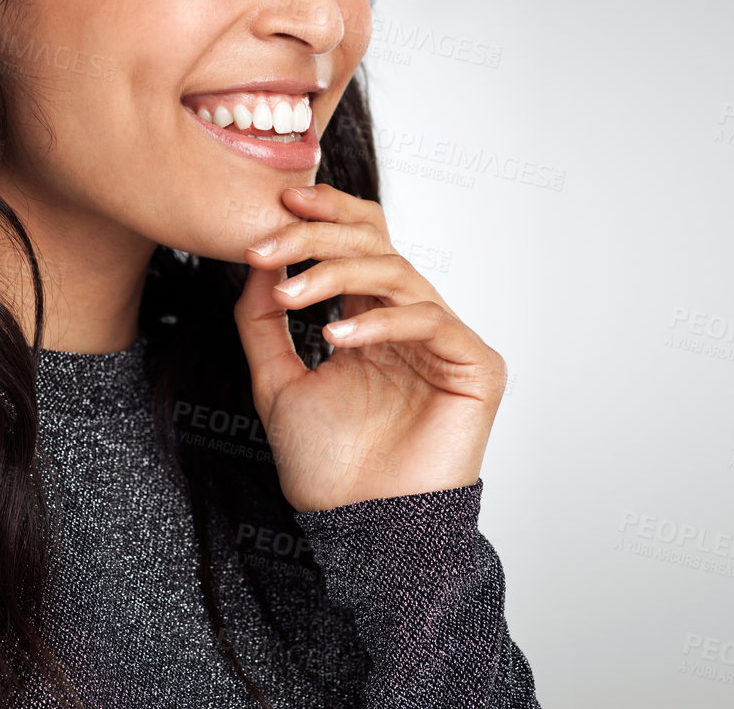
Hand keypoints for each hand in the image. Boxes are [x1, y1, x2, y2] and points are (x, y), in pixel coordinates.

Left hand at [234, 183, 505, 512]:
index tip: (277, 206)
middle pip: (377, 243)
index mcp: (372, 316)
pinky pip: (429, 319)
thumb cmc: (326, 465)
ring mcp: (446, 339)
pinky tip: (336, 336)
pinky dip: (379, 320)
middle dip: (320, 234)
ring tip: (291, 297)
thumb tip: (256, 261)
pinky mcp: (476, 364)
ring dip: (336, 273)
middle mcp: (411, 320)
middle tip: (272, 240)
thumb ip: (264, 322)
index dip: (327, 214)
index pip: (360, 241)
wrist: (359, 527)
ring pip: (397, 272)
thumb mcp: (276, 381)